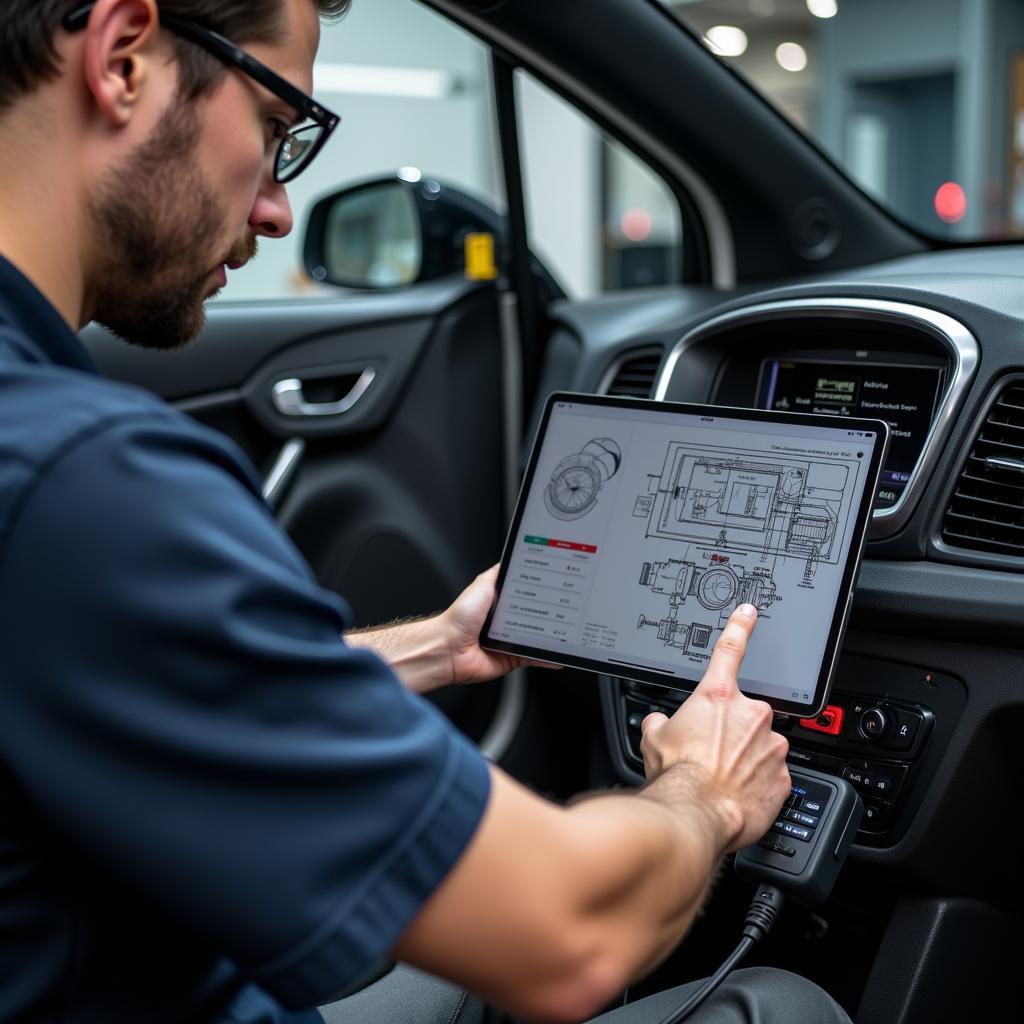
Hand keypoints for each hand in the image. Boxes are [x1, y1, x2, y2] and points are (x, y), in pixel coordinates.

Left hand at [439, 565, 560, 684]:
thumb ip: (497, 573)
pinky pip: (534, 658)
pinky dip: (547, 658)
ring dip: (551, 636)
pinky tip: (558, 653)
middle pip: (536, 616)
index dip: (543, 592)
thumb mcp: (482, 584)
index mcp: (500, 603)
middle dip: (550, 613)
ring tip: (564, 629)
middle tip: (562, 608)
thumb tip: (510, 558)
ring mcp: (510, 640)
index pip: (528, 596)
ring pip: (538, 638)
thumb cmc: (460, 617)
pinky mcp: (512, 658)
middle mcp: (507, 622)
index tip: (557, 588)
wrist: (449, 647)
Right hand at [639, 604, 790, 852]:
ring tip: (720, 777)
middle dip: (730, 730)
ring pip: (759, 745)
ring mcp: (771, 745)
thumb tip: (659, 722)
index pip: (730, 651)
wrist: (698, 814)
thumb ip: (660, 720)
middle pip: (743, 714)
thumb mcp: (653, 737)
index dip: (740, 627)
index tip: (749, 613)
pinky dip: (756, 781)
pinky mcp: (784, 776)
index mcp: (718, 697)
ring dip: (744, 757)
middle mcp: (751, 715)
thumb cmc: (678, 776)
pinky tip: (736, 792)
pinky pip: (770, 773)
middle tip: (710, 753)